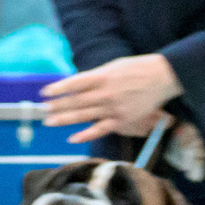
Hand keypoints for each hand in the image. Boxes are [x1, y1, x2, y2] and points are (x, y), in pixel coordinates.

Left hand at [42, 54, 183, 143]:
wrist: (161, 77)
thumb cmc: (138, 68)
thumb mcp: (114, 66)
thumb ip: (96, 76)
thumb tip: (79, 84)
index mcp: (102, 76)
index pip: (74, 83)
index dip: (58, 88)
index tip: (45, 92)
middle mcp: (105, 93)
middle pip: (76, 100)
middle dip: (57, 105)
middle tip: (43, 110)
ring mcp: (113, 108)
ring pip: (84, 115)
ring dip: (64, 119)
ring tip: (49, 121)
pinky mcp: (121, 120)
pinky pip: (100, 129)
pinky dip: (85, 135)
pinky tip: (72, 138)